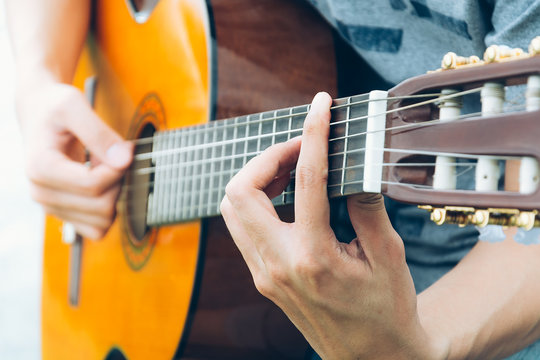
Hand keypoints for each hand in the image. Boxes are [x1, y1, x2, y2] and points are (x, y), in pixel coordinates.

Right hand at [17, 81, 132, 239]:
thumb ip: (99, 132)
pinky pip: (97, 229)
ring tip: (105, 170)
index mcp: (41, 168)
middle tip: (115, 159)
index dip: (117, 169)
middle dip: (118, 183)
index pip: (93, 185)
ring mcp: (52, 207)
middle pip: (100, 207)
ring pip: (101, 222)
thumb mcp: (74, 106)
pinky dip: (109, 210)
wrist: (39, 114)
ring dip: (114, 196)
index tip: (123, 150)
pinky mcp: (64, 213)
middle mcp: (42, 193)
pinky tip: (104, 185)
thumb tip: (124, 159)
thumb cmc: (54, 108)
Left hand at [221, 93, 445, 358]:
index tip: (321, 105)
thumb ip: (366, 204)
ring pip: (232, 208)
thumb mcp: (388, 255)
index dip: (313, 132)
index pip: (306, 178)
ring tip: (292, 166)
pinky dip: (256, 200)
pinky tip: (285, 194)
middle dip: (266, 155)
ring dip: (256, 177)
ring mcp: (263, 274)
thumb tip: (353, 164)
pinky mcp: (261, 278)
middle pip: (240, 190)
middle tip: (300, 145)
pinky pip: (241, 227)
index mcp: (314, 257)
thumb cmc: (386, 310)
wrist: (370, 358)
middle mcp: (278, 265)